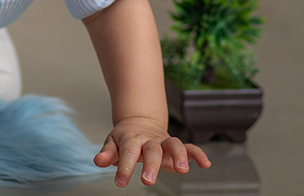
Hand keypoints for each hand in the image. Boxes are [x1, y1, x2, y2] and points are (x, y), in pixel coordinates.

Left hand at [94, 116, 210, 186]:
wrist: (139, 121)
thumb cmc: (125, 137)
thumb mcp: (112, 143)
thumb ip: (107, 153)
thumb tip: (98, 161)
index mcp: (132, 139)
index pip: (128, 153)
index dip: (124, 168)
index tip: (120, 183)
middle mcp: (149, 140)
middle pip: (152, 150)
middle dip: (151, 165)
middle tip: (147, 181)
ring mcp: (164, 141)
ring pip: (173, 144)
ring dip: (179, 156)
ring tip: (182, 170)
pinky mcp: (176, 145)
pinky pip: (188, 147)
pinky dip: (197, 153)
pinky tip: (205, 163)